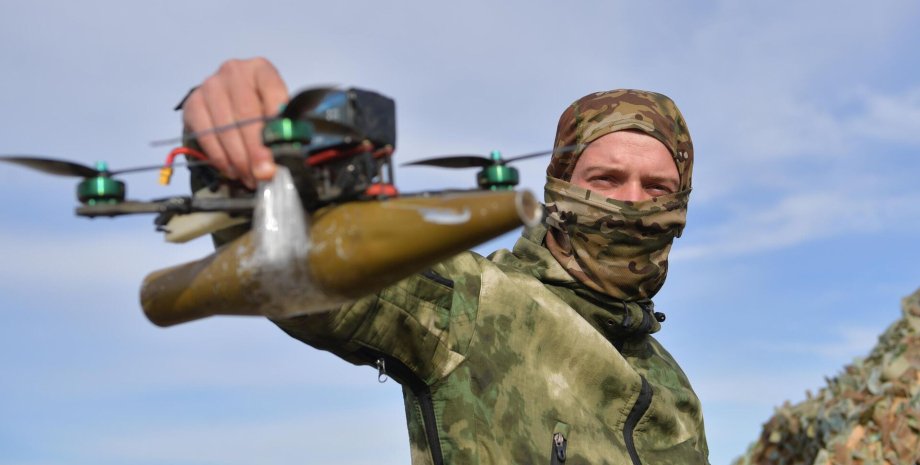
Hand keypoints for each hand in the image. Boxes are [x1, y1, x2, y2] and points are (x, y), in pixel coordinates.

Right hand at [182, 57, 288, 188]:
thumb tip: (286, 155)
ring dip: (239, 159)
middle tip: (264, 174)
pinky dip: (220, 158)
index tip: (282, 150)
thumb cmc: (259, 107)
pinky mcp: (192, 103)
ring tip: (250, 177)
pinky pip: (205, 135)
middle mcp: (233, 72)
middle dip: (257, 150)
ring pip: (225, 128)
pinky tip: (232, 170)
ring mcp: (210, 86)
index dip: (278, 123)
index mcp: (261, 69)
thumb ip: (283, 127)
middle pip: (246, 114)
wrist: (228, 101)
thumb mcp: (277, 110)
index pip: (273, 93)